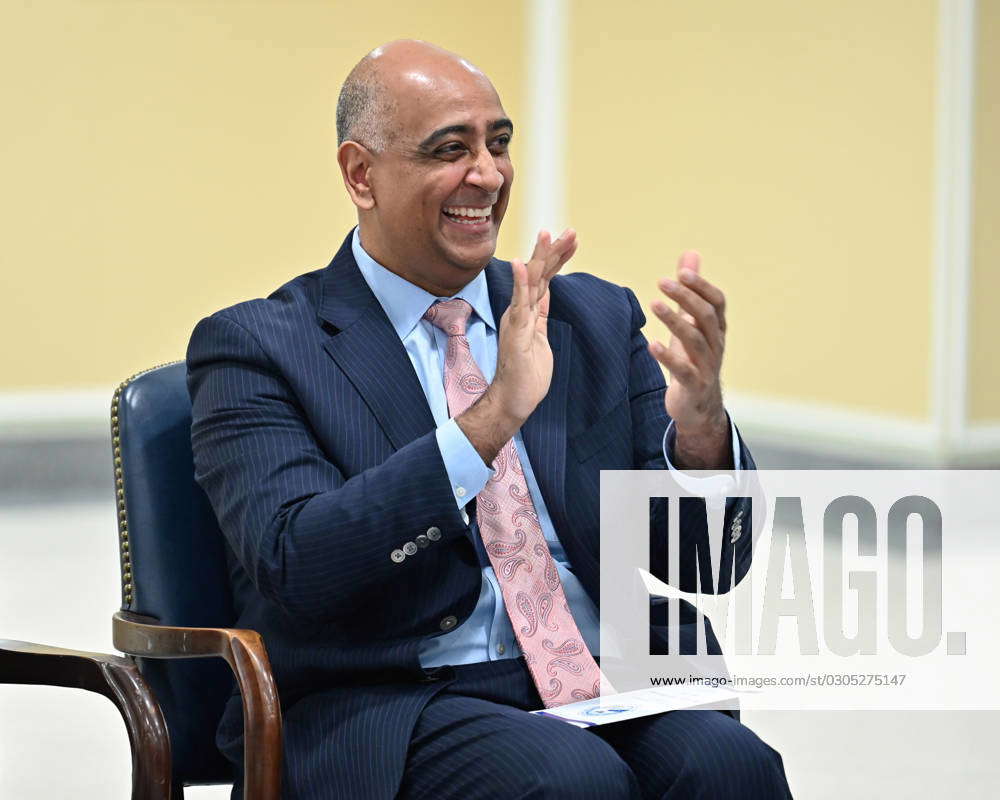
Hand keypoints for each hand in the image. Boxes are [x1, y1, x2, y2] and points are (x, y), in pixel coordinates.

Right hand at [457, 228, 576, 465]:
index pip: (545, 278)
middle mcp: (520, 310)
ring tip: (548, 234)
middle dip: (554, 250)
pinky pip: (518, 302)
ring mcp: (516, 319)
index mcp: (528, 312)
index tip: (572, 239)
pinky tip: (520, 263)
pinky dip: (519, 281)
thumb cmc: (527, 375)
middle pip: (539, 273)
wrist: (513, 400)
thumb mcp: (540, 340)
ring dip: (540, 257)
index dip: (558, 258)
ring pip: (530, 281)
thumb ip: (540, 316)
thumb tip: (545, 296)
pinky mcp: (515, 330)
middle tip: (570, 231)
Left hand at [648, 251, 730, 467]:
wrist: (698, 406)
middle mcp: (716, 345)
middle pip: (705, 317)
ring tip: (654, 305)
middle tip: (662, 282)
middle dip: (686, 298)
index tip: (681, 273)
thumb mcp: (692, 324)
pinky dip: (668, 357)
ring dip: (675, 321)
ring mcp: (707, 366)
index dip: (701, 286)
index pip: (717, 302)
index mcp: (716, 329)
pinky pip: (683, 370)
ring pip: (695, 340)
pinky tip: (652, 344)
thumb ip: (691, 291)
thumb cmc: (693, 359)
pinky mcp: (694, 386)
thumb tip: (690, 255)